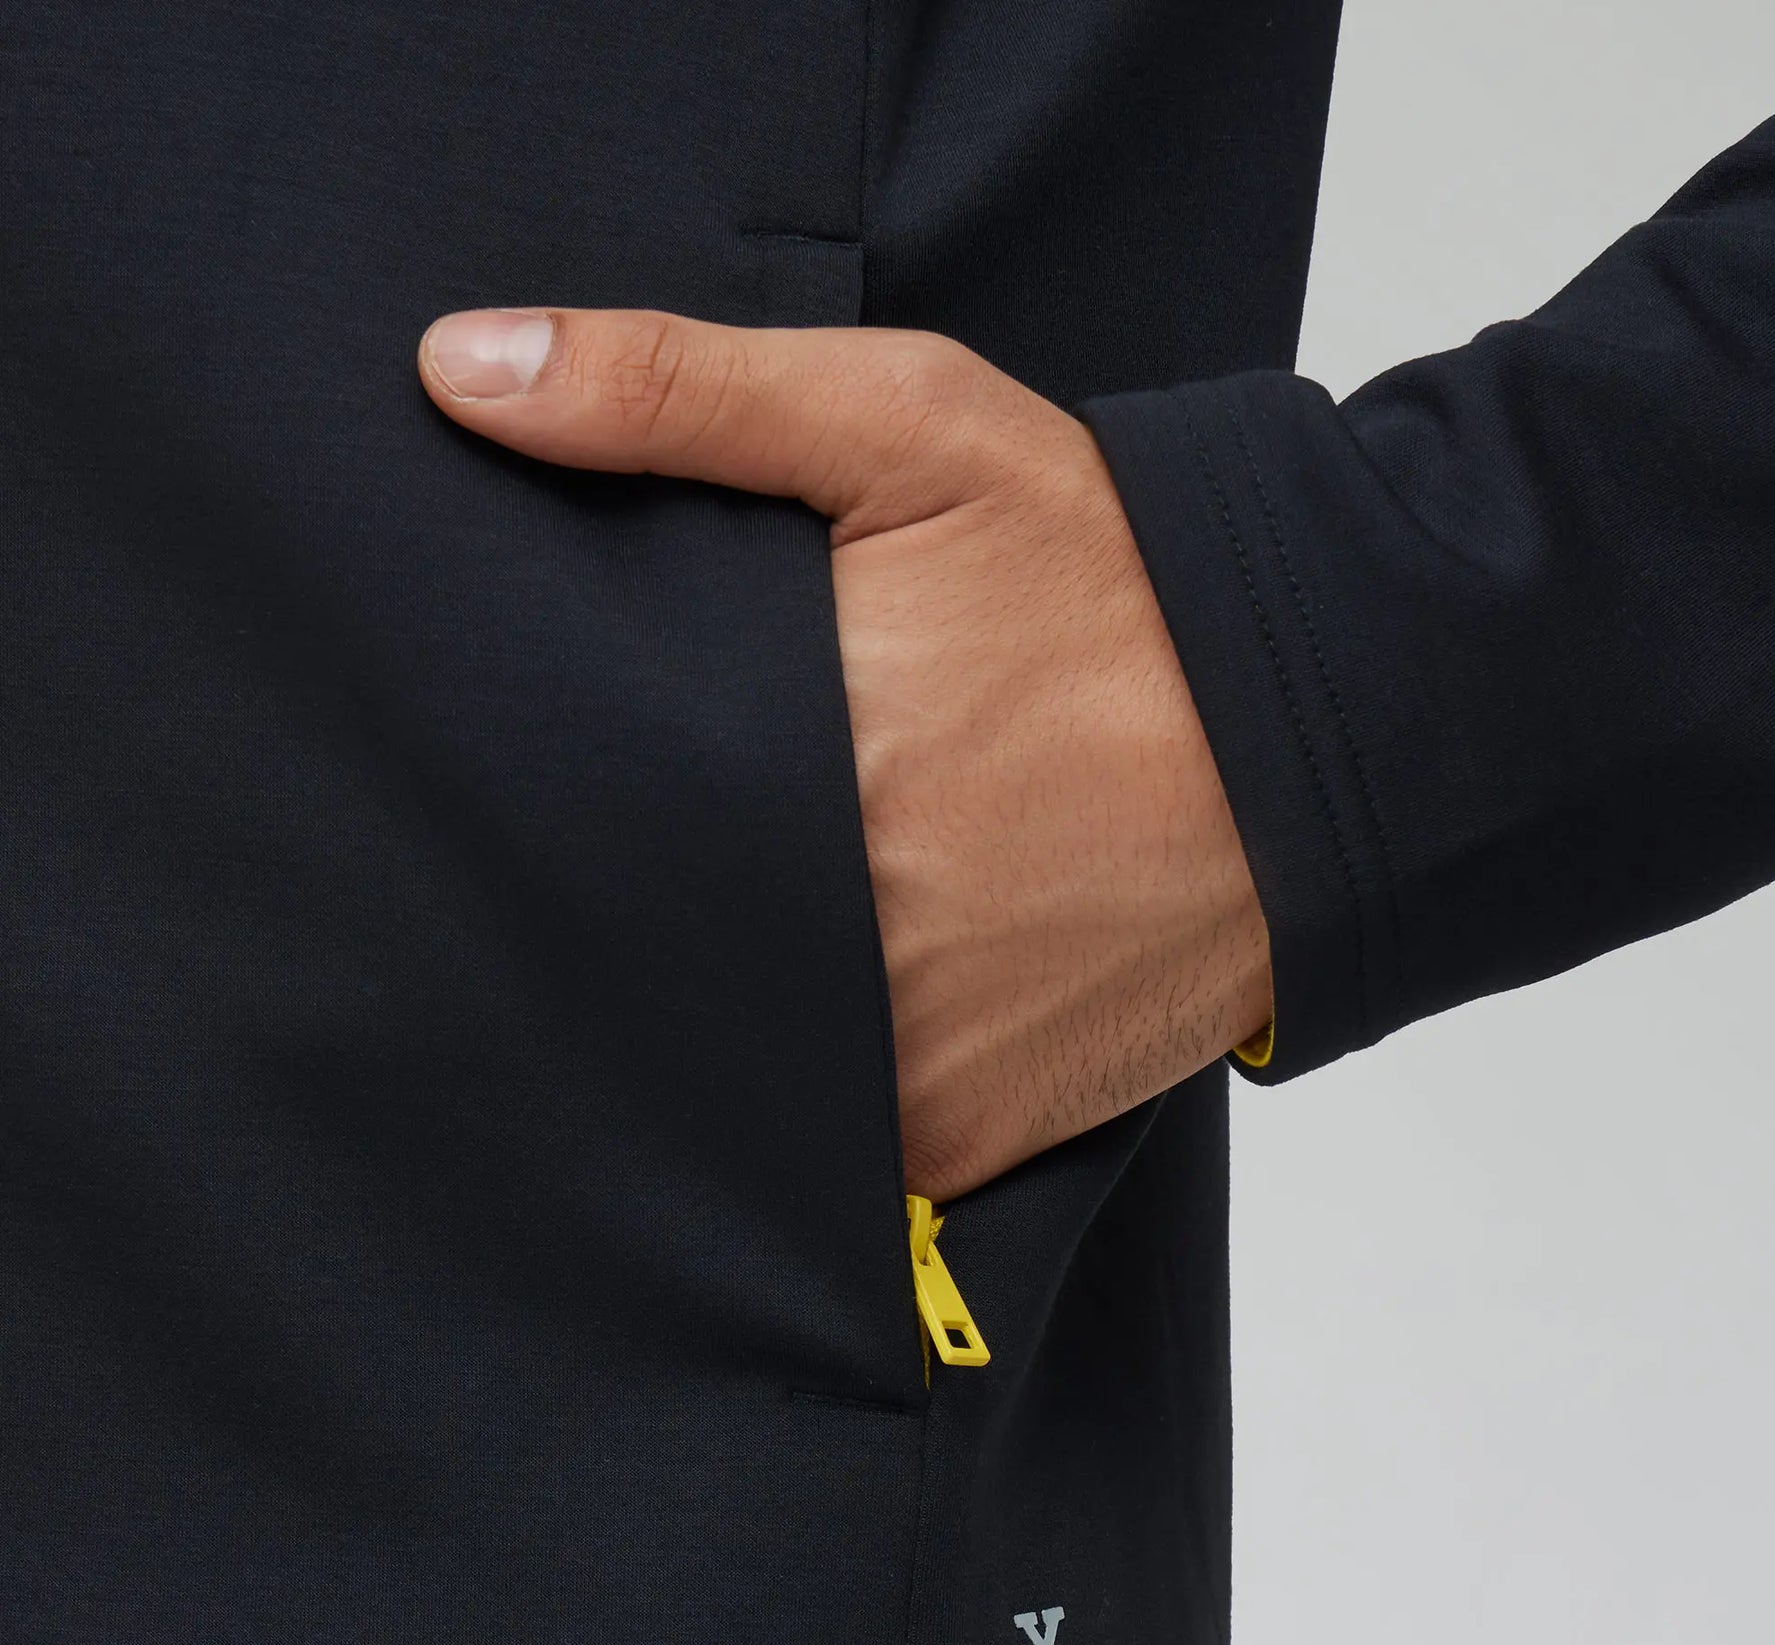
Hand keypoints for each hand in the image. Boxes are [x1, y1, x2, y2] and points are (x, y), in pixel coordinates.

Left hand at [416, 308, 1272, 1197]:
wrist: (1315, 735)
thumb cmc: (1113, 584)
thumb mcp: (909, 430)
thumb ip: (679, 392)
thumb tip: (459, 369)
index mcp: (779, 768)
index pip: (564, 828)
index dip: (536, 814)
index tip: (538, 787)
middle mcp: (827, 939)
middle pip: (638, 957)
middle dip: (629, 911)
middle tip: (679, 843)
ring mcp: (896, 1064)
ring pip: (725, 1067)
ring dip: (722, 1007)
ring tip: (765, 920)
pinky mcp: (963, 1138)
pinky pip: (837, 1144)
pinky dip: (825, 1091)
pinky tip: (853, 998)